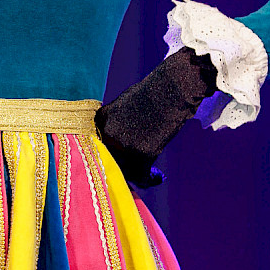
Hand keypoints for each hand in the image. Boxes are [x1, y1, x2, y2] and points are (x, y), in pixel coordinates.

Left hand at [95, 48, 217, 187]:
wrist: (170, 89)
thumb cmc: (151, 92)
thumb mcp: (124, 102)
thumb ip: (116, 120)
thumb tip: (120, 137)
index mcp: (101, 120)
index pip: (99, 144)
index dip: (109, 154)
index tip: (118, 160)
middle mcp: (108, 134)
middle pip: (110, 159)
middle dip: (120, 166)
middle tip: (131, 172)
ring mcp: (124, 145)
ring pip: (124, 170)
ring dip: (135, 175)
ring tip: (149, 175)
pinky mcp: (142, 154)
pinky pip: (141, 176)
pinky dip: (149, 179)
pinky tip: (158, 177)